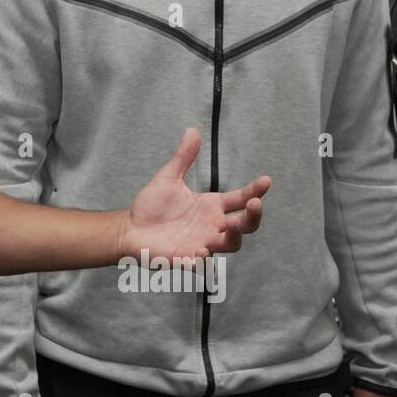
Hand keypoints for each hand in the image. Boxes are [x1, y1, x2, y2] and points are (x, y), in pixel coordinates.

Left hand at [118, 128, 268, 263]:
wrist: (130, 228)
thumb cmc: (152, 205)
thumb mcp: (168, 178)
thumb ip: (183, 158)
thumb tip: (192, 131)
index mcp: (212, 206)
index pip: (240, 199)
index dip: (255, 191)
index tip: (266, 181)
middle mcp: (213, 225)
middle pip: (245, 224)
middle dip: (253, 216)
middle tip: (254, 204)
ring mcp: (203, 243)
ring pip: (231, 244)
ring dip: (234, 236)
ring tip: (230, 226)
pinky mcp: (188, 259)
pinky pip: (202, 265)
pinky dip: (205, 263)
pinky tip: (201, 254)